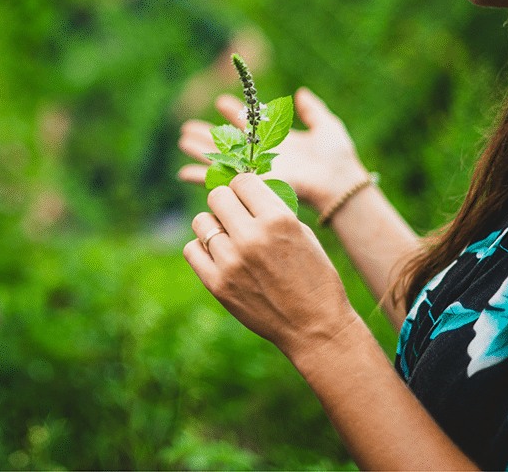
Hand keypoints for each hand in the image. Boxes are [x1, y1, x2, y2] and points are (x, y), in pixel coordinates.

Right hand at [178, 87, 367, 212]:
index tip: (219, 101)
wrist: (337, 181)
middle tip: (186, 127)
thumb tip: (301, 93)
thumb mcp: (325, 125)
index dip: (233, 111)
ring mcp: (254, 168)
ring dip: (199, 149)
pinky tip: (182, 172)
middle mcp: (261, 154)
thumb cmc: (336, 156)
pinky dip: (200, 176)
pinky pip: (219, 179)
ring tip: (182, 140)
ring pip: (218, 157)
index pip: (248, 122)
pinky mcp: (250, 181)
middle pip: (227, 141)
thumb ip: (312, 110)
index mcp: (277, 139)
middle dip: (206, 134)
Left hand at [183, 172, 360, 363]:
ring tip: (228, 238)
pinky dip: (202, 249)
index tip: (247, 196)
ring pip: (201, 221)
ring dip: (213, 225)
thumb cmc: (314, 277)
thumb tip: (243, 190)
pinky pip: (191, 250)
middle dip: (226, 202)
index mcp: (278, 220)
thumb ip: (272, 210)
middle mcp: (252, 237)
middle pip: (217, 196)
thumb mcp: (303, 234)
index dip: (244, 186)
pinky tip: (218, 255)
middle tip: (235, 215)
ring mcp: (231, 262)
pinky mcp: (218, 285)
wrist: (315, 327)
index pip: (242, 180)